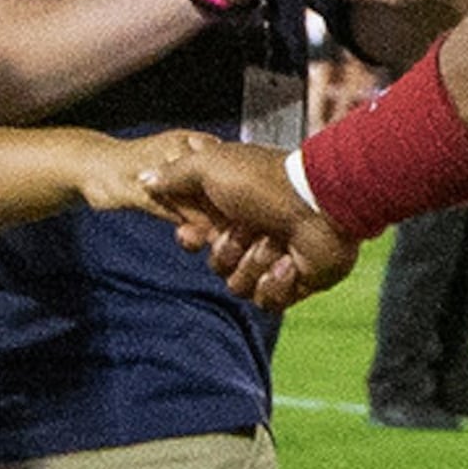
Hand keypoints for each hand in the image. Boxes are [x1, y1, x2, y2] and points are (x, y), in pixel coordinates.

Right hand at [138, 136, 360, 309]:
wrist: (321, 203)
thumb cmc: (267, 181)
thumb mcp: (212, 166)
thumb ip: (176, 174)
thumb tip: (146, 179)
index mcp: (235, 209)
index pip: (197, 238)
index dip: (191, 240)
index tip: (194, 234)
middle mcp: (254, 234)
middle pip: (216, 265)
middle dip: (229, 251)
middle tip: (250, 229)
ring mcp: (276, 260)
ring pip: (239, 286)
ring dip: (255, 264)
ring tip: (277, 243)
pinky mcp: (296, 283)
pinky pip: (267, 302)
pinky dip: (275, 284)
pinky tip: (289, 264)